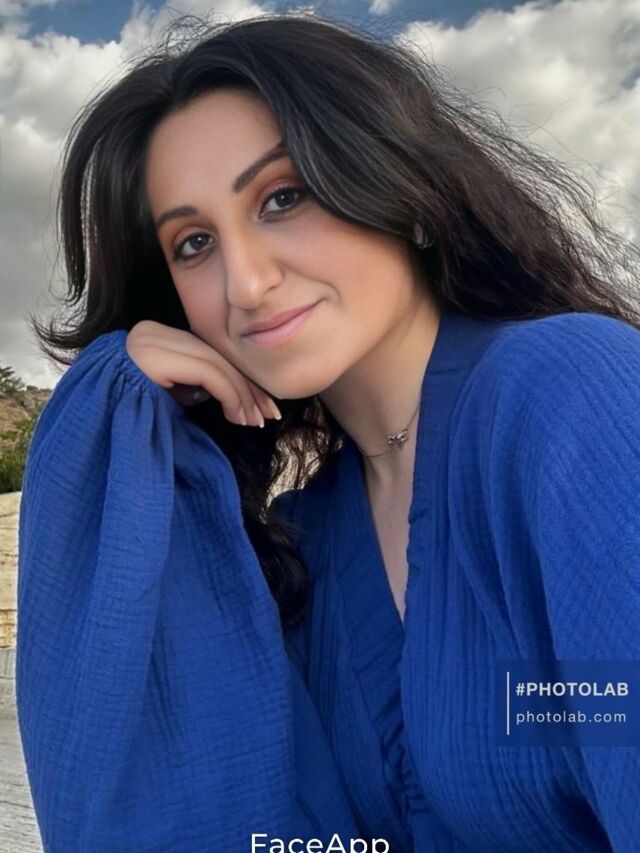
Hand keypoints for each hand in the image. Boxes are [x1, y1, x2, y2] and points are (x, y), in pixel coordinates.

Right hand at [125, 320, 280, 426]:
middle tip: (267, 415)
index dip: (241, 381)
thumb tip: (230, 393)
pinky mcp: (156, 356)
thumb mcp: (170, 396)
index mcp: (160, 339)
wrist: (93, 423)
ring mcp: (154, 341)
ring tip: (253, 422)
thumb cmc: (129, 416)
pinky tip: (237, 416)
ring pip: (217, 364)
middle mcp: (157, 333)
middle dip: (247, 389)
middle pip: (217, 357)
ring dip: (242, 396)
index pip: (210, 356)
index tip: (261, 406)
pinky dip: (230, 395)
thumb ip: (194, 386)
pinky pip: (208, 372)